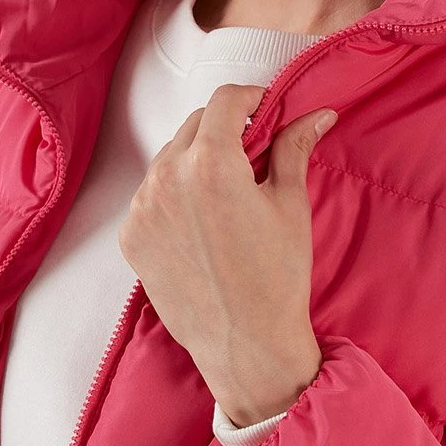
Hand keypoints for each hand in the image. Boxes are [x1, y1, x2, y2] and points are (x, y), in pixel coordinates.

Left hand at [117, 84, 336, 420]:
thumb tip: (315, 115)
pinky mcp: (130, 237)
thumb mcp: (291, 206)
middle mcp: (167, 179)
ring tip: (226, 195)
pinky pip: (151, 196)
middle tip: (253, 155)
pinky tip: (202, 224)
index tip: (264, 112)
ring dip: (196, 162)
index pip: (225, 101)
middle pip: (195, 126)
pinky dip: (174, 197)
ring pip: (169, 159)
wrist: (246, 344)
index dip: (250, 100)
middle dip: (224, 131)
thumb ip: (293, 149)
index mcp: (211, 164)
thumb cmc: (276, 279)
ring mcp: (142, 209)